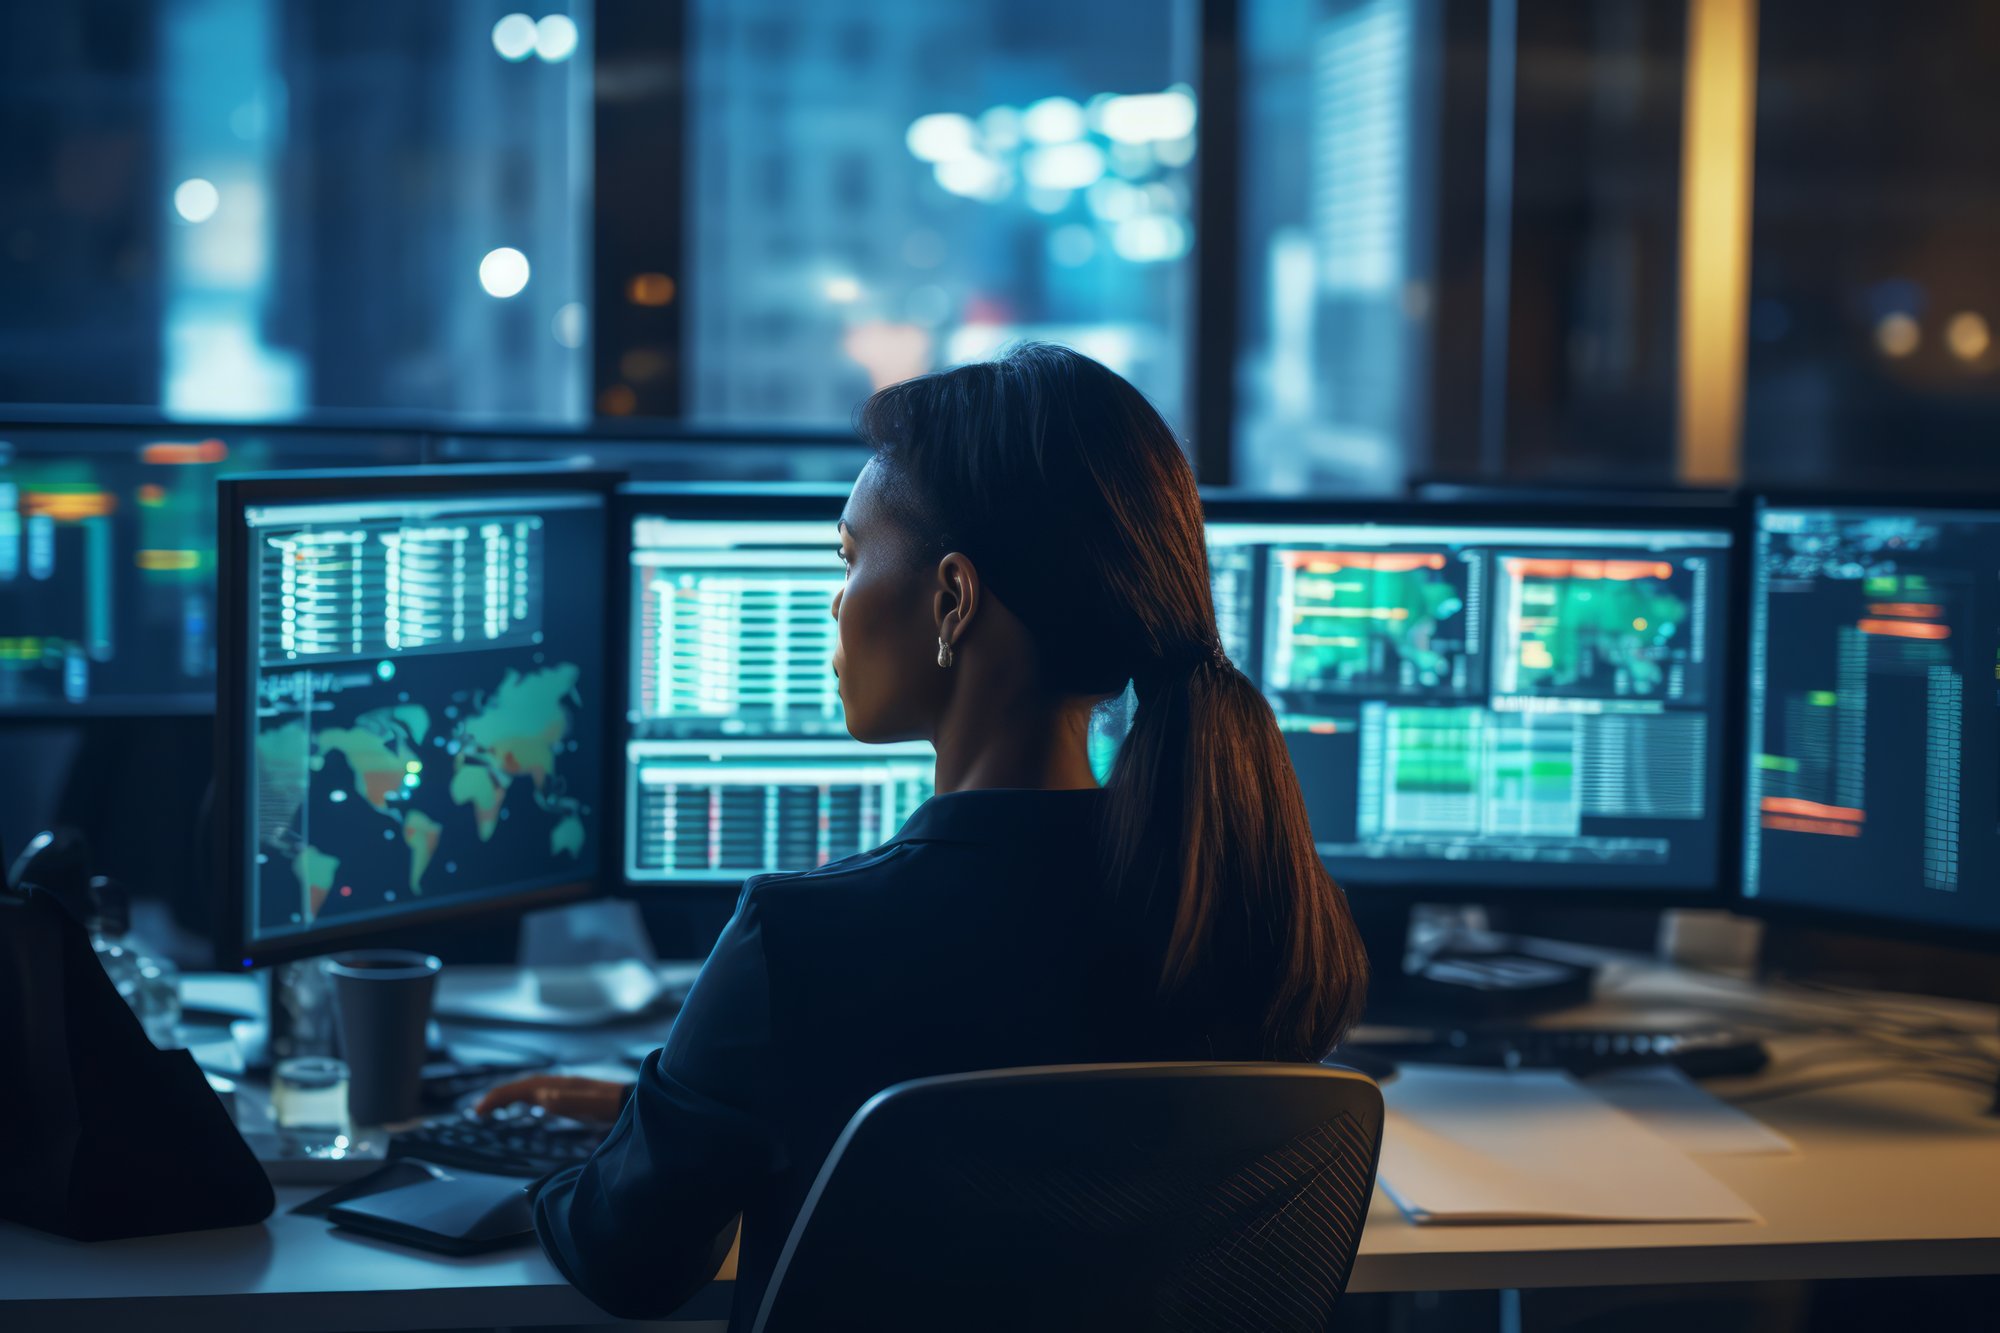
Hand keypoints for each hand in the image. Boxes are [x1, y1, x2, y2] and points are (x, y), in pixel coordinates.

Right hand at [473, 1074, 632, 1122]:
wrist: (639, 1101)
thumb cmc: (619, 1106)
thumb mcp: (597, 1105)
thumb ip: (572, 1101)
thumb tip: (542, 1095)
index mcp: (563, 1086)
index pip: (523, 1088)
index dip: (500, 1097)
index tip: (480, 1110)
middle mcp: (562, 1083)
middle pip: (524, 1085)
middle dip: (500, 1095)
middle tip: (478, 1110)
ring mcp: (568, 1088)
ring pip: (532, 1087)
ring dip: (511, 1095)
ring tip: (492, 1107)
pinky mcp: (575, 1096)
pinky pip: (543, 1092)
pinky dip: (527, 1097)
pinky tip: (528, 1104)